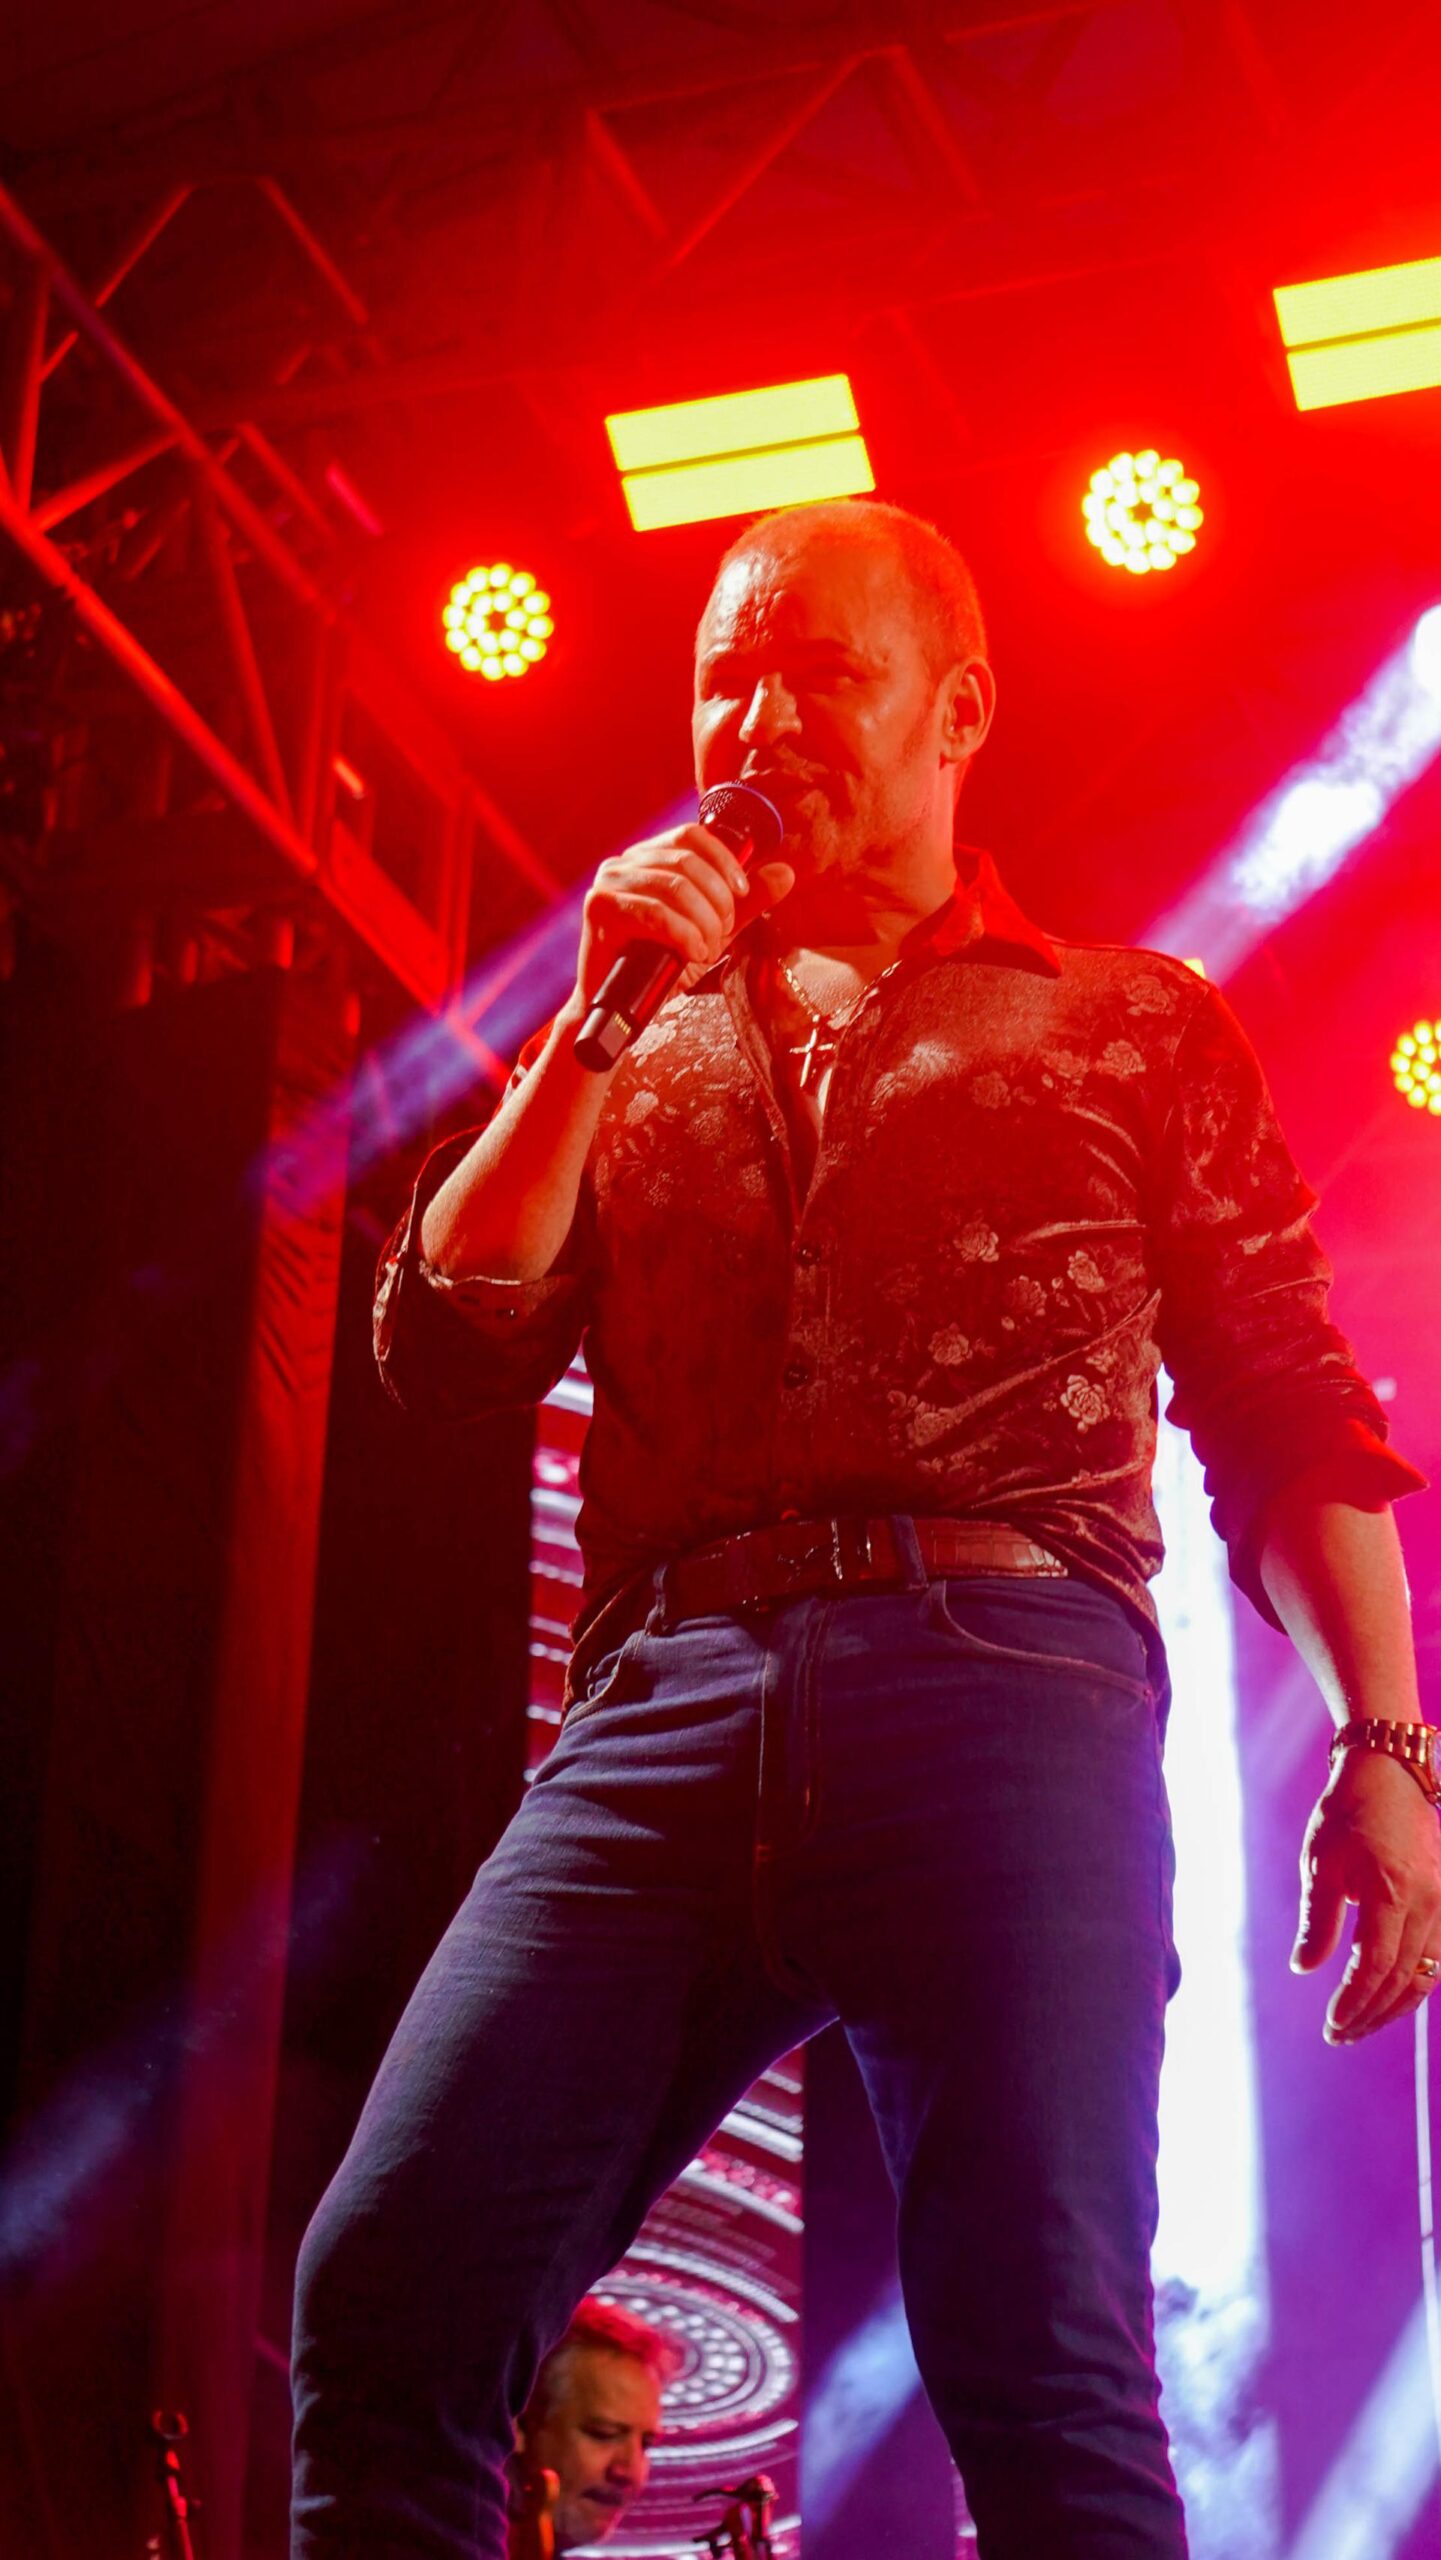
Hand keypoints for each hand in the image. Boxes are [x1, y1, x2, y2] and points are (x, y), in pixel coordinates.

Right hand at [575, 823, 793, 1008]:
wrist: (621, 1008)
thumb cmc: (662, 968)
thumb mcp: (712, 931)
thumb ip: (746, 904)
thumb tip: (786, 872)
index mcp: (647, 859)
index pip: (691, 836)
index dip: (724, 860)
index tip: (741, 893)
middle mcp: (624, 863)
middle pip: (687, 862)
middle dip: (718, 902)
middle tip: (722, 935)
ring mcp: (608, 884)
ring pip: (675, 887)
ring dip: (704, 923)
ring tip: (707, 950)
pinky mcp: (599, 908)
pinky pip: (655, 912)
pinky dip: (684, 935)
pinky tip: (692, 954)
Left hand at [1291, 1746, 1440, 2042]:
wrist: (1389, 1773)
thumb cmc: (1347, 1813)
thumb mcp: (1320, 1862)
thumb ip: (1318, 1920)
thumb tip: (1304, 1968)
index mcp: (1392, 1891)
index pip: (1378, 1966)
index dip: (1354, 2002)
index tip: (1331, 2024)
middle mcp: (1428, 1902)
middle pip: (1405, 1979)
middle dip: (1371, 2014)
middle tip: (1339, 2035)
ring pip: (1426, 1974)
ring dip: (1394, 2006)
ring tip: (1359, 2025)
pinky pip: (1436, 1956)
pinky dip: (1413, 1983)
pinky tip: (1387, 1997)